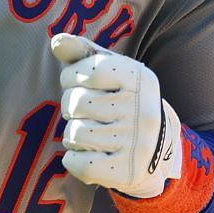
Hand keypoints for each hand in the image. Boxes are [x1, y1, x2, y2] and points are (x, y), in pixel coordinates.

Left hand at [48, 33, 180, 198]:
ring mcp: (138, 143)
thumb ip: (83, 53)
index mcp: (141, 78)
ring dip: (72, 134)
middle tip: (87, 112)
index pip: (89, 70)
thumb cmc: (122, 102)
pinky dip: (73, 159)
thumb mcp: (110, 72)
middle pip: (76, 103)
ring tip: (89, 133)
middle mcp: (144, 109)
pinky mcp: (128, 171)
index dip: (72, 76)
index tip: (78, 83)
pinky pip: (79, 163)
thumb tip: (57, 41)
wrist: (156, 150)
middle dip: (71, 107)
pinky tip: (87, 155)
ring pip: (75, 133)